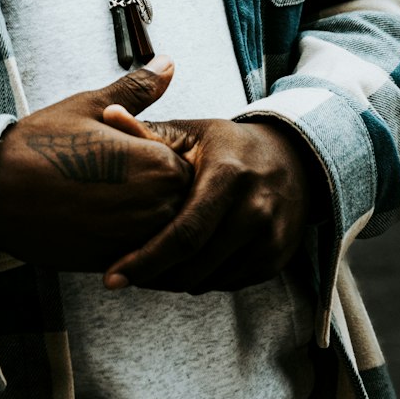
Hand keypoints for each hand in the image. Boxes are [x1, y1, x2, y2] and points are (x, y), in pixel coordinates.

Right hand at [0, 56, 192, 271]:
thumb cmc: (40, 144)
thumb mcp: (89, 106)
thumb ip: (138, 89)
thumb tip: (169, 62)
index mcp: (155, 164)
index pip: (182, 161)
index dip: (154, 152)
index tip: (122, 147)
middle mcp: (154, 207)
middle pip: (176, 196)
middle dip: (153, 184)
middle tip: (110, 170)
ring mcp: (135, 239)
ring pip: (160, 226)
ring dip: (142, 212)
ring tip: (102, 194)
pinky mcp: (115, 262)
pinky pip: (138, 251)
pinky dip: (126, 236)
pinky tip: (95, 217)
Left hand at [100, 110, 320, 292]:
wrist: (292, 160)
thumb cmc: (228, 146)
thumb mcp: (191, 133)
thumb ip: (147, 132)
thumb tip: (107, 114)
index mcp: (228, 176)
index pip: (183, 233)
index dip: (146, 260)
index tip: (112, 276)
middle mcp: (255, 210)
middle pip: (194, 266)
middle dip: (153, 277)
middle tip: (123, 277)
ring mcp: (270, 239)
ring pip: (209, 281)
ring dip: (174, 282)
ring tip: (147, 270)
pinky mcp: (276, 260)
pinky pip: (228, 284)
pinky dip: (201, 281)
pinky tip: (180, 267)